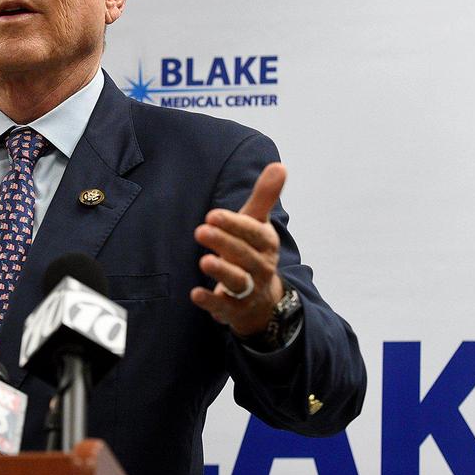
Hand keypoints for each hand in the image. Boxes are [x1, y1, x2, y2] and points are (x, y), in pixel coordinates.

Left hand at [190, 162, 286, 336]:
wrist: (262, 299)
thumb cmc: (254, 251)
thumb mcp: (258, 225)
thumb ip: (264, 197)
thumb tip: (280, 165)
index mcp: (266, 244)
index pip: (253, 233)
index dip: (234, 224)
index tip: (212, 214)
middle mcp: (260, 267)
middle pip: (244, 255)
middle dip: (224, 242)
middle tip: (200, 230)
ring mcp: (249, 290)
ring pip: (237, 281)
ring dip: (221, 271)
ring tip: (204, 261)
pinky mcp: (234, 310)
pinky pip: (223, 306)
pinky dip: (210, 301)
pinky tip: (195, 293)